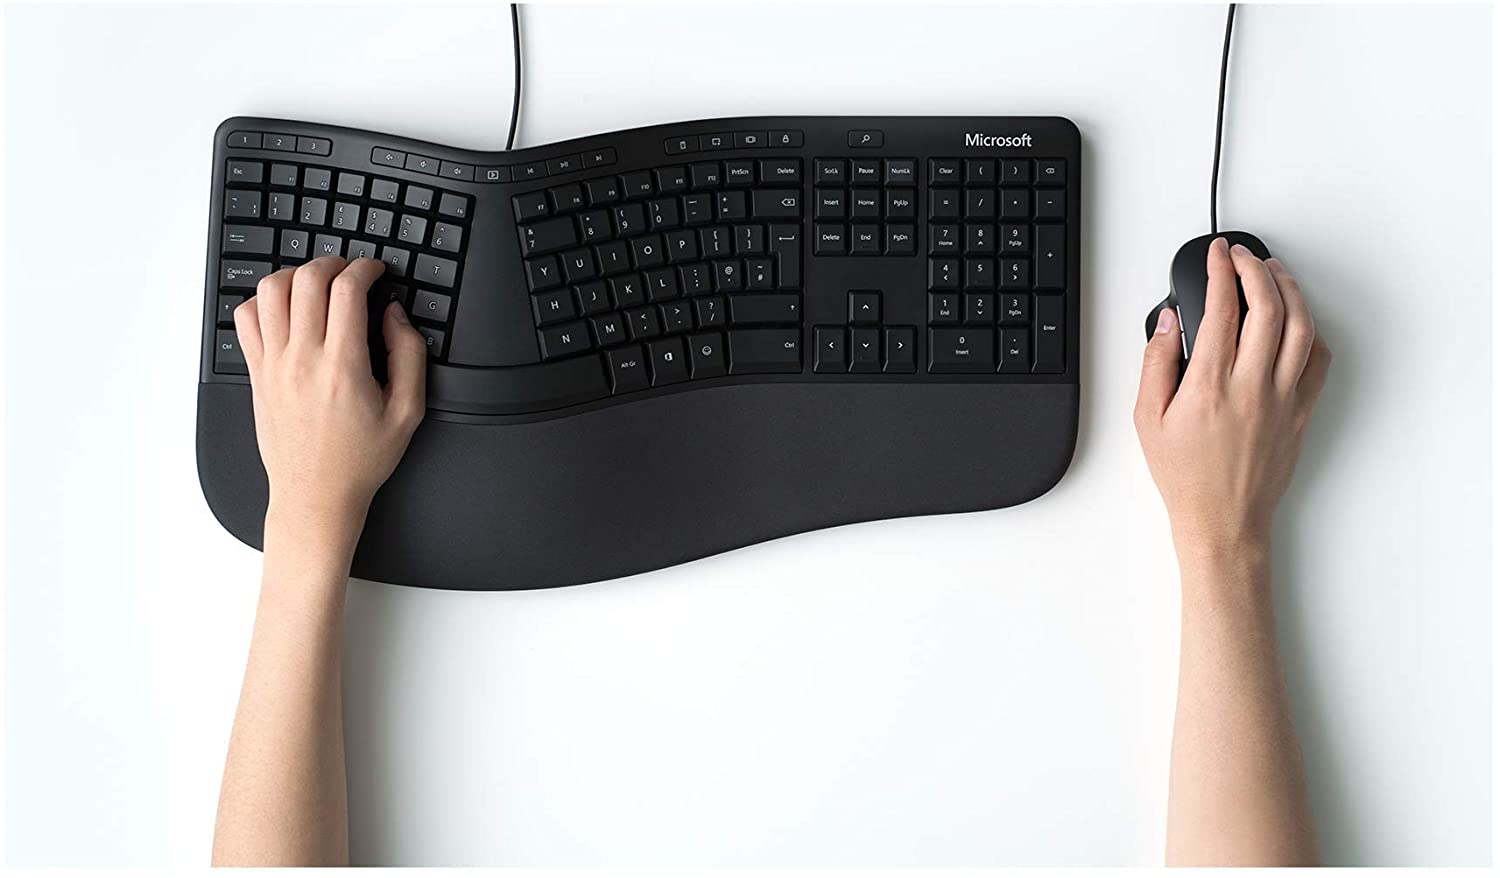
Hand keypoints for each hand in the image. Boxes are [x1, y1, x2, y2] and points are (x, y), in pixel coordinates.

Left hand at [233, 256, 426, 537]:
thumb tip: (395, 316)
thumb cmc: (360, 459)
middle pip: (307, 279)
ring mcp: (273, 364)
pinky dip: (263, 301)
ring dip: (296, 275)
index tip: (377, 271)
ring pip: (270, 290)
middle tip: (350, 271)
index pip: (347, 290)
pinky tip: (285, 310)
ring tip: (316, 284)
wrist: (315, 495)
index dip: (366, 268)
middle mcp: (302, 359)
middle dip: (334, 263)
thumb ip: (409, 356)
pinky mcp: (256, 373)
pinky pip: (245, 318)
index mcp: (343, 366)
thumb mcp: (408, 412)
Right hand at [1134, 238, 1331, 561]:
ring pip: (1301, 327)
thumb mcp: (1147, 419)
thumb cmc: (1184, 475)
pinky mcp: (1302, 412)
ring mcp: (1284, 398)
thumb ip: (1156, 363)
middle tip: (1242, 256)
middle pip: (1269, 308)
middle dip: (1257, 269)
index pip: (1222, 310)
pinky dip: (1312, 331)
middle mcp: (1252, 387)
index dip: (1220, 272)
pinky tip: (1297, 319)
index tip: (1216, 254)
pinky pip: (1319, 361)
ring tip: (1274, 274)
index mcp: (1209, 387)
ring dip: (1290, 291)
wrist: (1223, 520)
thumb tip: (1169, 321)